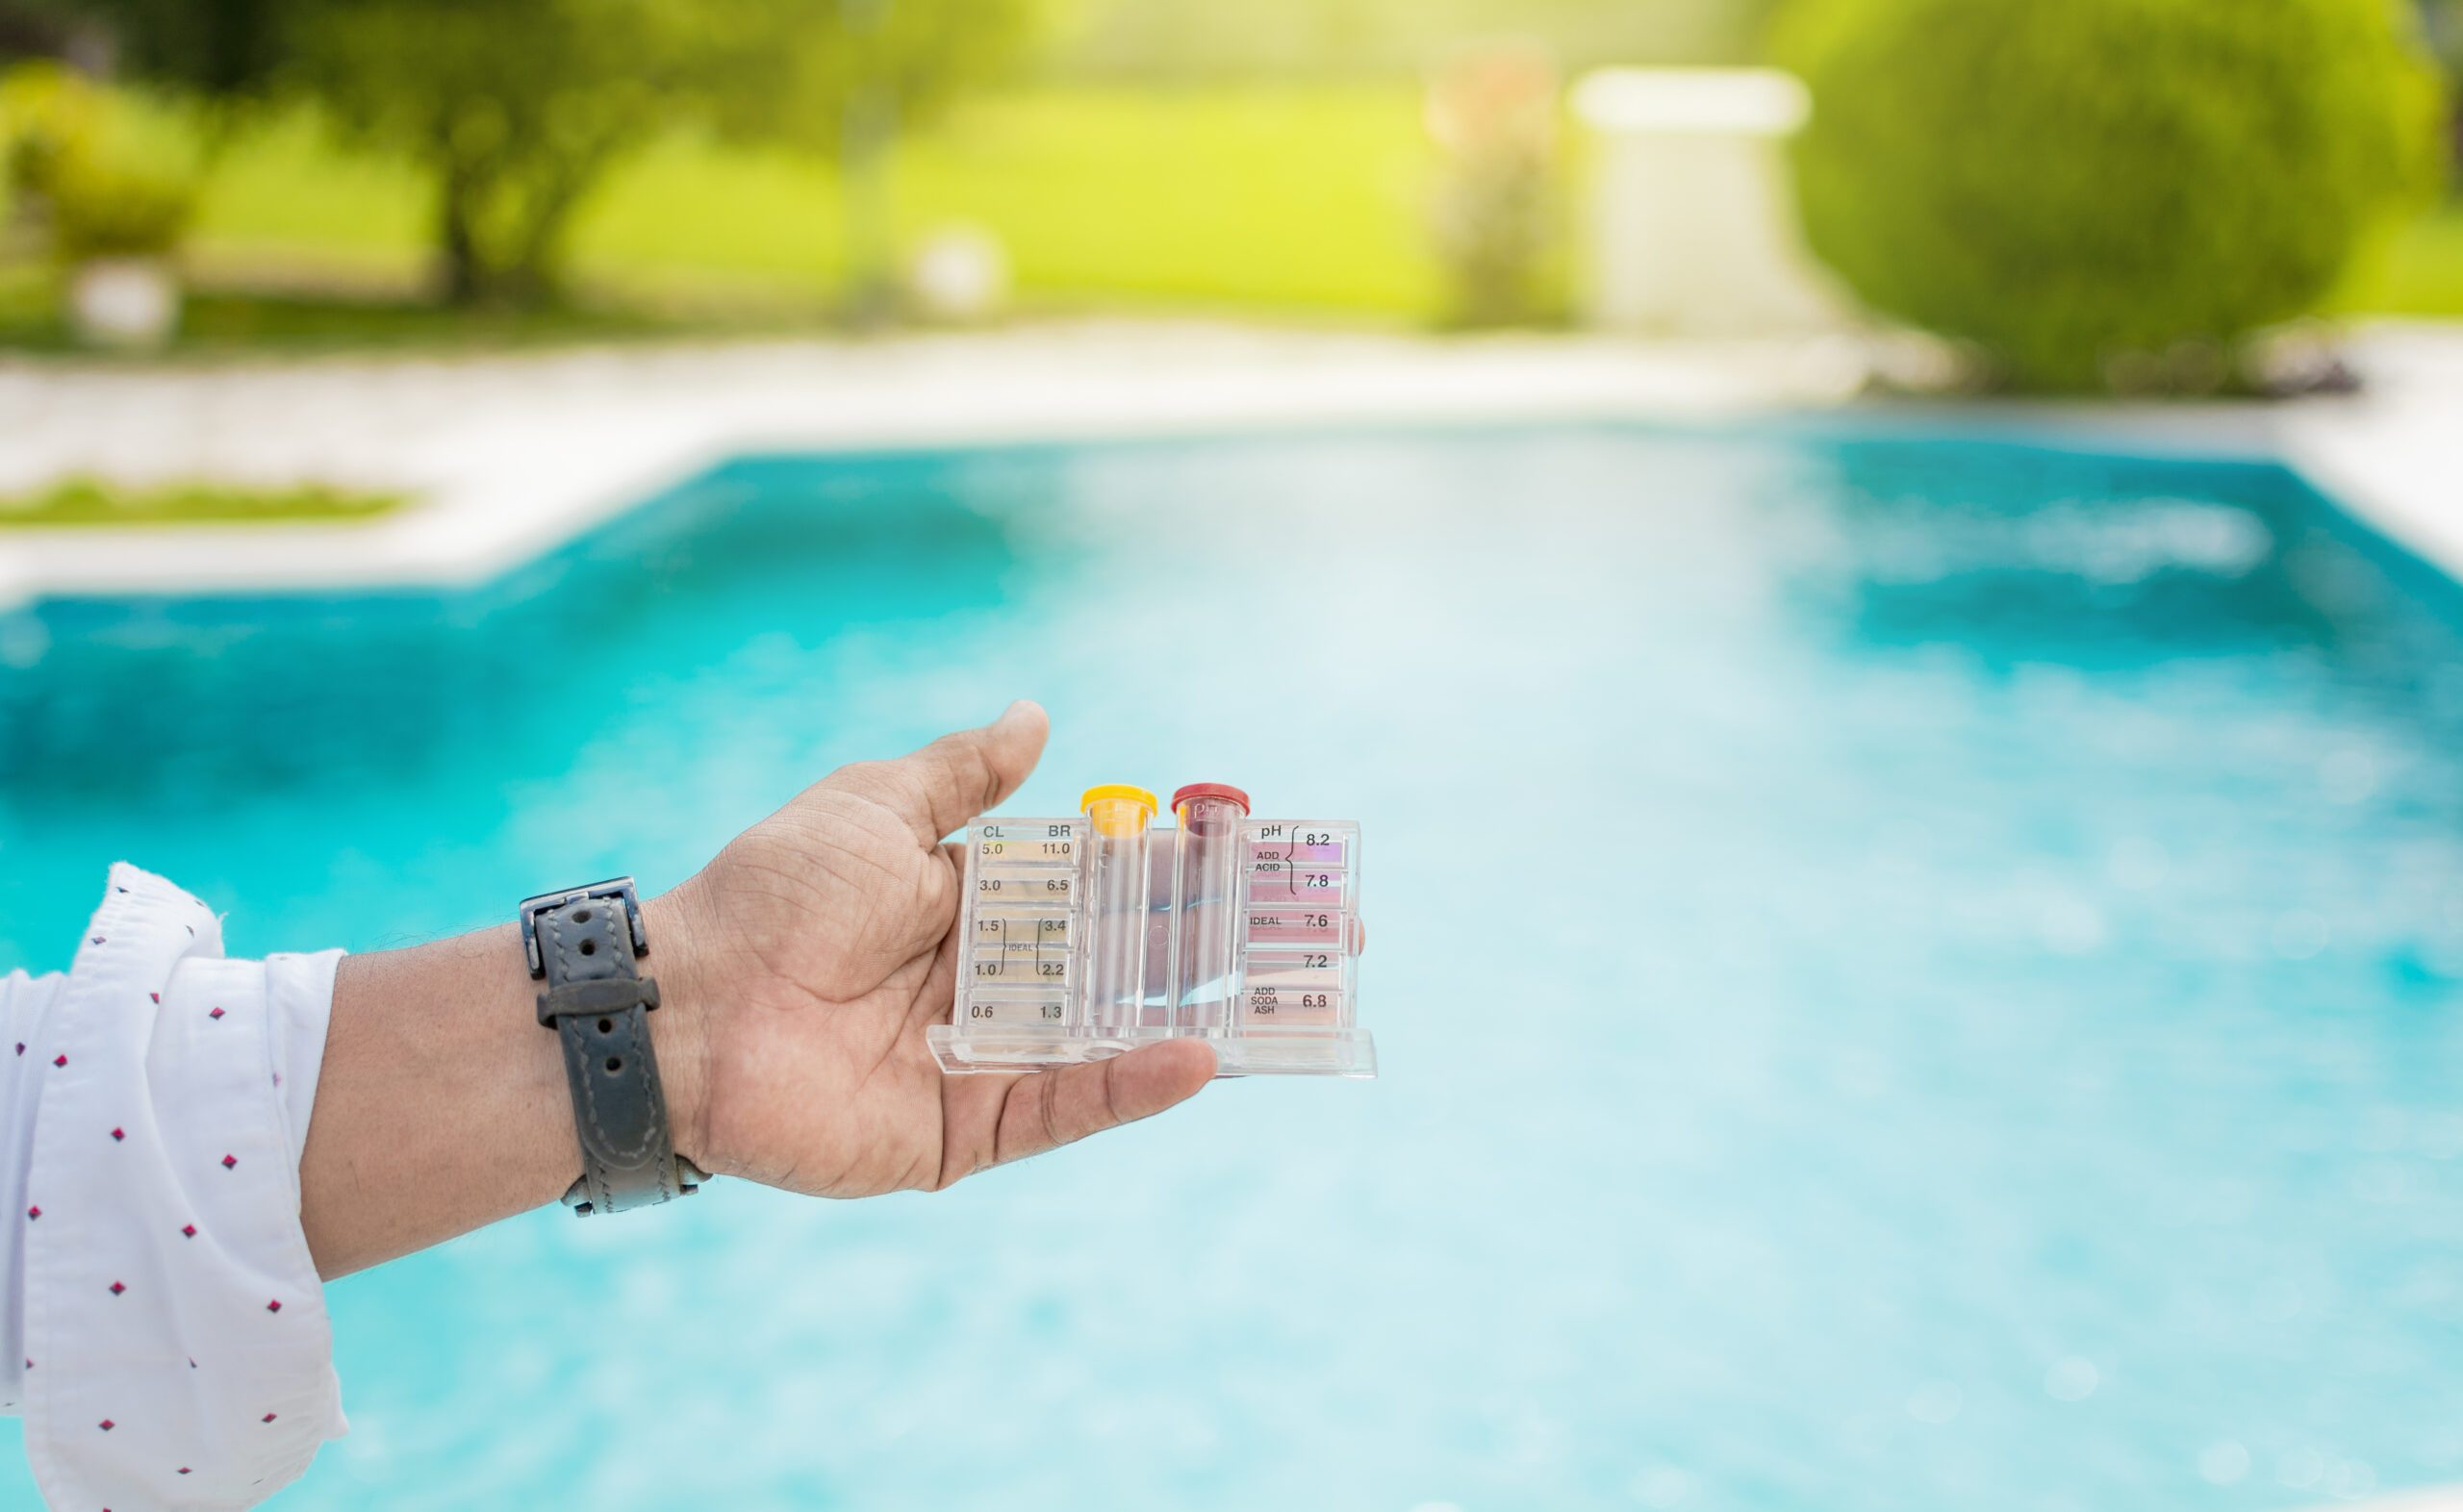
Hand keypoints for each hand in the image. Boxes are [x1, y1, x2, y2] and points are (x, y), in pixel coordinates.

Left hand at [308, 701, 1211, 1277]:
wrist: (688, 1003)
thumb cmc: (773, 893)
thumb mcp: (875, 807)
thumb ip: (963, 776)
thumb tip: (1039, 719)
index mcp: (977, 906)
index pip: (1108, 890)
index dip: (1186, 875)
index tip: (1265, 857)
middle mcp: (994, 985)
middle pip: (1132, 969)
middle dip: (1225, 954)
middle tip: (1324, 940)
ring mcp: (986, 1062)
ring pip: (1116, 1041)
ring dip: (1205, 1020)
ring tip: (1293, 1001)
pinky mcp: (964, 1132)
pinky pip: (1063, 1108)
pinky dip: (1130, 1086)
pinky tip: (1197, 1057)